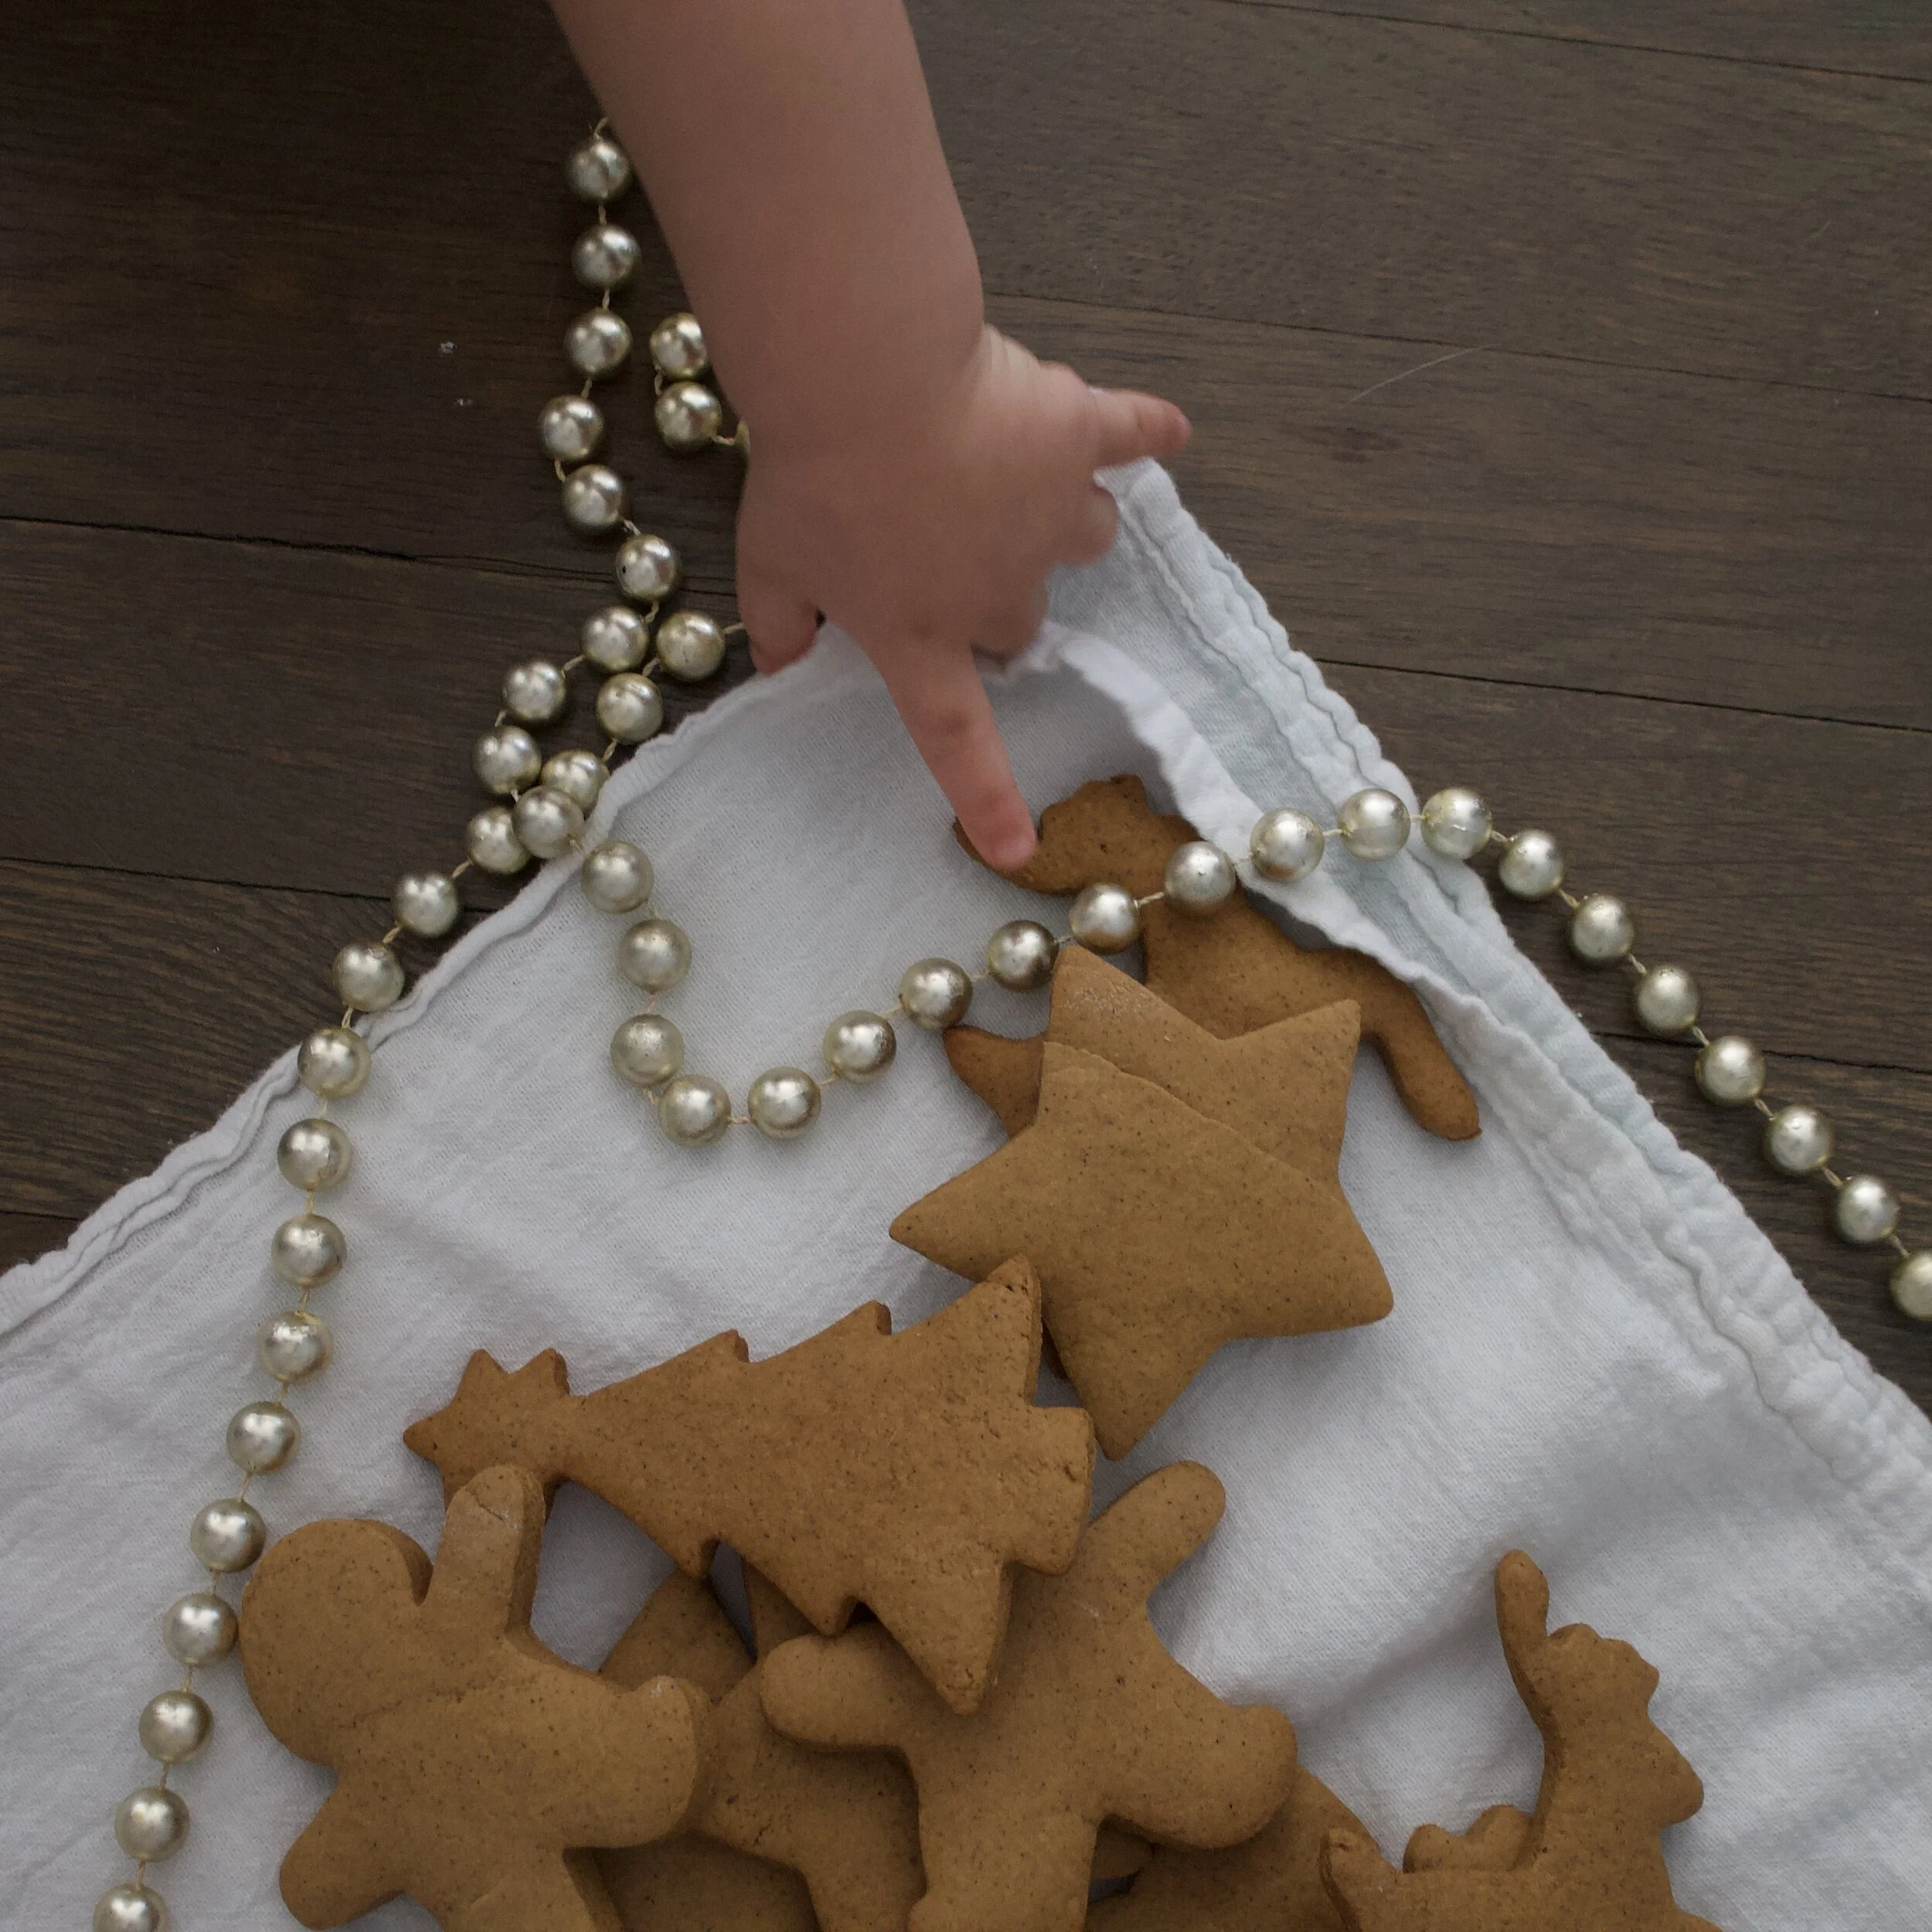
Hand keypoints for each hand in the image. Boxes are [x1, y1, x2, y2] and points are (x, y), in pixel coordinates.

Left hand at [733, 326, 1189, 868]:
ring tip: (1022, 474)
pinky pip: (1132, 436)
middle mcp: (1001, 591)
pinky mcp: (1079, 436)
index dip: (987, 798)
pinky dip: (1149, 433)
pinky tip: (1168, 432)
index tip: (1017, 850)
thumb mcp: (769, 562)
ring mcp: (1051, 516)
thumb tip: (776, 667)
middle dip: (1002, 589)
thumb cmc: (811, 475)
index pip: (956, 738)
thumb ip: (777, 623)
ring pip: (1087, 533)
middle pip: (1025, 616)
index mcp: (924, 634)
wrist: (864, 375)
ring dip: (1062, 515)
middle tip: (955, 538)